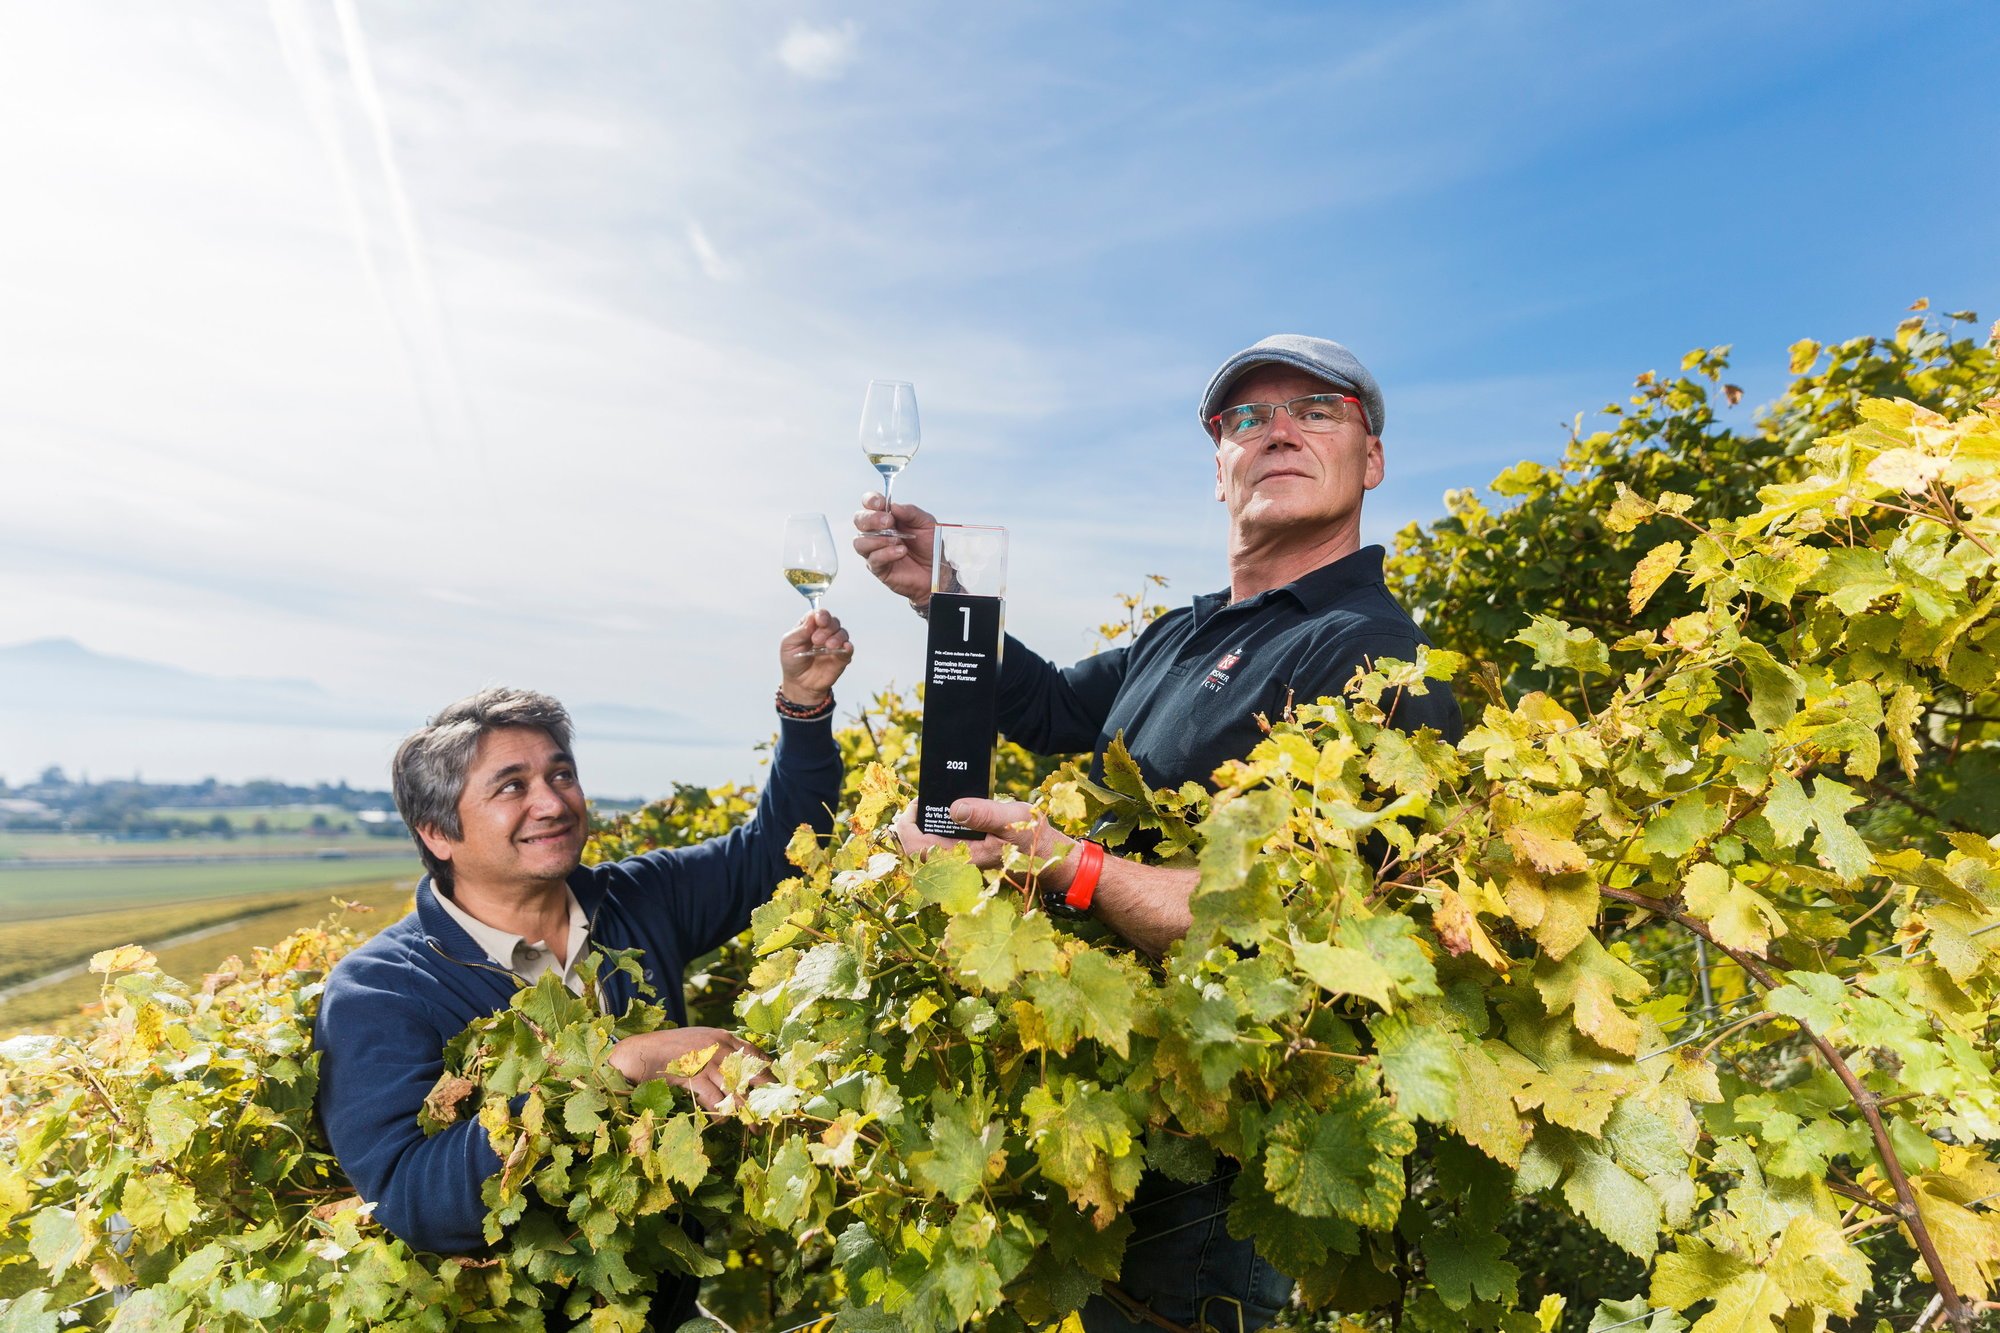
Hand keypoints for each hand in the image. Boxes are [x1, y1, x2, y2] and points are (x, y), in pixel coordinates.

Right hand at [607, 1027, 772, 1110]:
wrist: (639, 1052)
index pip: (755, 1053)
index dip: (769, 1071)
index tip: (780, 1087)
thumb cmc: (669, 1050)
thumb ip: (721, 1051)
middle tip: (776, 1111)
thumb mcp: (701, 1043)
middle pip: (750, 1072)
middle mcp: (718, 1047)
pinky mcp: (692, 1075)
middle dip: (765, 1093)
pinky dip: (719, 1113)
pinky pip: (712, 1098)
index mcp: (723, 1037)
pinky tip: (723, 1123)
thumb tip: (741, 1070)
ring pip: (734, 1089)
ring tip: (755, 1126)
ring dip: (746, 1111)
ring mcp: (706, 1060)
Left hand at [779, 609, 852, 704]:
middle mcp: (824, 633)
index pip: (819, 614)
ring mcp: (834, 644)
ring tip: (828, 646)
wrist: (799, 684)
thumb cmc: (792, 661)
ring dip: (837, 637)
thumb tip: (813, 618)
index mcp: (810, 626)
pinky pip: (849, 649)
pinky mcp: (841, 657)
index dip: (821, 615)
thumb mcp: (788, 644)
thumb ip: (800, 631)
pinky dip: (848, 646)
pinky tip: (845, 647)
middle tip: (816, 640)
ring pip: (842, 633)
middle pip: (833, 622)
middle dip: (827, 629)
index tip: (820, 620)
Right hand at [852, 493, 937, 611]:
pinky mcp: (878, 567)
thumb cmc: (929, 546)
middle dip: (871, 519)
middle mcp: (877, 532)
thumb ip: (910, 512)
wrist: (937, 570)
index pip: (869, 504)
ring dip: (878, 539)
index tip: (881, 503)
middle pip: (859, 520)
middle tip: (889, 522)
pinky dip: (887, 553)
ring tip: (897, 540)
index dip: (871, 500)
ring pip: (860, 541)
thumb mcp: (926, 523)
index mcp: (887, 517)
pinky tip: (901, 552)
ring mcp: (875, 550)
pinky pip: (873, 559)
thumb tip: (894, 506)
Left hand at [891, 798, 1076, 891]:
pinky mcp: (968, 856)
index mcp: (964, 860)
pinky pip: (943, 844)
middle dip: (913, 824)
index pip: (918, 851)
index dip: (907, 827)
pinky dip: (939, 828)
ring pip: (928, 847)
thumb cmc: (1033, 841)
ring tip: (931, 802)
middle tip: (922, 799)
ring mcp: (962, 862)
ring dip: (925, 826)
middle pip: (917, 849)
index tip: (916, 804)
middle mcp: (959, 865)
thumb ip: (985, 814)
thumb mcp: (1012, 820)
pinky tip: (946, 812)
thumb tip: (954, 809)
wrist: (1050, 857)